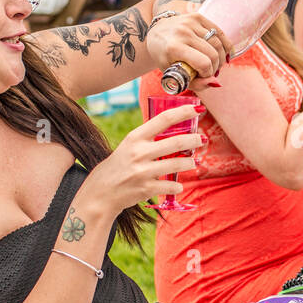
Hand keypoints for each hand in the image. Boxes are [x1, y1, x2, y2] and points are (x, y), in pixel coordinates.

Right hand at [89, 105, 204, 210]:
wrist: (100, 193)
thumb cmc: (117, 167)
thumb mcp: (128, 147)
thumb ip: (147, 140)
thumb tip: (174, 132)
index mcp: (135, 138)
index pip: (163, 119)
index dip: (183, 112)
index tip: (197, 109)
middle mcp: (139, 152)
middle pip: (176, 142)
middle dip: (194, 140)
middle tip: (202, 139)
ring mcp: (143, 171)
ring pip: (178, 164)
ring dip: (189, 163)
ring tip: (192, 162)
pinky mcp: (146, 188)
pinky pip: (172, 186)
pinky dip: (177, 186)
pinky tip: (177, 185)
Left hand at [144, 7, 232, 82]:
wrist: (157, 31)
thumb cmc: (164, 55)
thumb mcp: (172, 73)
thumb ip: (194, 83)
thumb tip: (214, 82)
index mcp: (174, 47)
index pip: (203, 63)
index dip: (208, 74)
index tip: (203, 77)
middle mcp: (183, 32)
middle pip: (213, 54)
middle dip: (215, 67)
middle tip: (211, 72)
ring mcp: (191, 22)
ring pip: (218, 44)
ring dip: (221, 58)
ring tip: (216, 64)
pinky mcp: (198, 16)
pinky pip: (219, 32)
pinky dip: (225, 45)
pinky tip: (223, 54)